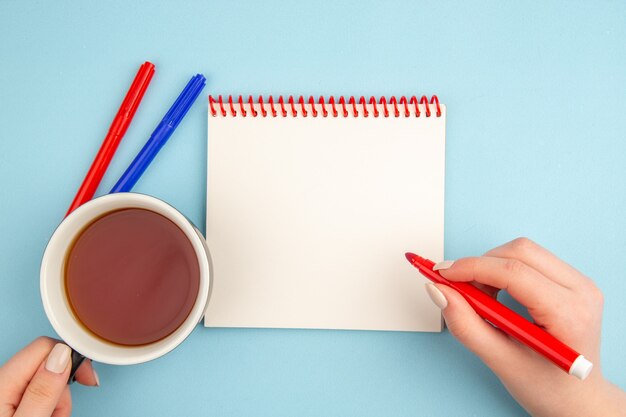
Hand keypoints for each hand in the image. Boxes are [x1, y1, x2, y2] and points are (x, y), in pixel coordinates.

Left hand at [0, 337, 98, 416]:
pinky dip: (50, 405)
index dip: (71, 357)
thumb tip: (63, 354)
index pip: (44, 346)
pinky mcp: (11, 400)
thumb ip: (43, 390)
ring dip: (59, 399)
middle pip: (49, 363)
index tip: (87, 376)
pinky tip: (48, 416)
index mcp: (3, 381)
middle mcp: (3, 381)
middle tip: (64, 409)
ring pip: (48, 379)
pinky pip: (40, 392)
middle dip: (65, 385)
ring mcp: (7, 391)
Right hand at [425, 238, 625, 416]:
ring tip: (482, 299)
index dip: (472, 268)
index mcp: (569, 314)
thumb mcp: (500, 361)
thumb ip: (466, 325)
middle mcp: (581, 291)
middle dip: (480, 265)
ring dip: (491, 266)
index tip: (441, 274)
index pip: (514, 272)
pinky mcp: (571, 280)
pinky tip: (497, 294)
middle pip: (519, 252)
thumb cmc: (547, 387)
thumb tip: (438, 291)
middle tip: (458, 290)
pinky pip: (530, 258)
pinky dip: (503, 269)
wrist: (577, 399)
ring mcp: (580, 283)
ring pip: (523, 250)